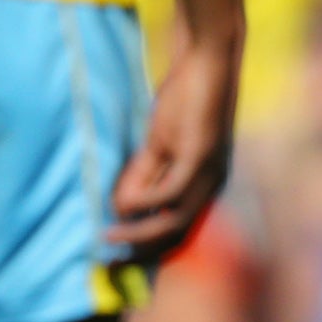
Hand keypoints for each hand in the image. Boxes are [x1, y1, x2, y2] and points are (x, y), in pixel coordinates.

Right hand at [109, 38, 238, 259]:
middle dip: (142, 252)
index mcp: (205, 187)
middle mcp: (212, 187)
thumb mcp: (159, 142)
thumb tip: (120, 207)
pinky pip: (171, 192)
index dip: (150, 250)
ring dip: (140, 233)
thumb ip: (142, 174)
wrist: (207, 58)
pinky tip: (122, 206)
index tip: (121, 260)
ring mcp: (209, 174)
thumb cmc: (184, 97)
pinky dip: (145, 203)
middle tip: (110, 263)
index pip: (180, 231)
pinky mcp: (200, 155)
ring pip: (174, 220)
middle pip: (177, 235)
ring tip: (109, 237)